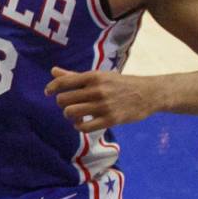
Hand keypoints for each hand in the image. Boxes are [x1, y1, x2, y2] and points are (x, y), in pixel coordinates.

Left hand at [45, 67, 160, 132]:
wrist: (149, 93)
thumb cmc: (119, 84)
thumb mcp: (99, 76)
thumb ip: (75, 76)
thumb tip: (53, 71)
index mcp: (93, 76)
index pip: (63, 82)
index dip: (51, 88)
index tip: (48, 92)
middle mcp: (97, 90)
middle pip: (63, 100)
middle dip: (62, 103)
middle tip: (69, 105)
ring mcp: (104, 105)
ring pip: (71, 113)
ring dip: (69, 116)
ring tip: (75, 115)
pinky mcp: (111, 120)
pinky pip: (84, 127)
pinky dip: (79, 127)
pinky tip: (82, 123)